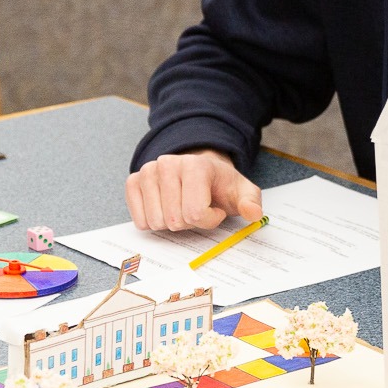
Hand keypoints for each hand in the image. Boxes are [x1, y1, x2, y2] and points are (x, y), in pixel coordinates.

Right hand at [126, 150, 262, 232]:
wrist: (199, 171)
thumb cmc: (219, 185)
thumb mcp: (242, 192)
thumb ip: (250, 202)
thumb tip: (253, 213)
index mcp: (195, 165)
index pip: (195, 213)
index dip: (208, 220)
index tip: (216, 210)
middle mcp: (167, 164)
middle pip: (175, 220)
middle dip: (189, 223)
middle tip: (196, 208)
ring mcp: (148, 172)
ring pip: (156, 222)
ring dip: (171, 223)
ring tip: (181, 207)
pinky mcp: (133, 182)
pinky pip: (139, 220)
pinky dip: (153, 222)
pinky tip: (164, 208)